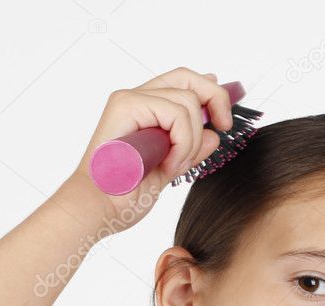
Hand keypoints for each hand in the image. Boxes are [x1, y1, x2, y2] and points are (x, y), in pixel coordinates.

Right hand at [65, 66, 234, 230]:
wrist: (98, 209)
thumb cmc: (123, 196)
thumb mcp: (168, 170)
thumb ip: (189, 149)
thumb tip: (213, 134)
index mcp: (143, 111)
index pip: (182, 84)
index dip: (209, 92)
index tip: (225, 117)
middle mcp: (135, 98)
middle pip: (187, 78)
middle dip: (214, 99)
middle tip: (224, 127)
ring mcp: (130, 99)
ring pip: (187, 101)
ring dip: (191, 140)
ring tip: (174, 166)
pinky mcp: (127, 105)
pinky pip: (176, 114)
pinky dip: (182, 144)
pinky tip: (168, 166)